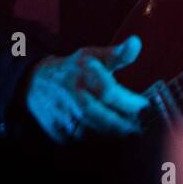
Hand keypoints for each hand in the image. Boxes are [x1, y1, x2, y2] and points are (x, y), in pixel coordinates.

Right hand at [24, 36, 150, 143]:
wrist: (37, 83)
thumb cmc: (74, 68)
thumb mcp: (94, 55)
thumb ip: (118, 54)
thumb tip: (137, 41)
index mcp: (82, 74)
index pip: (108, 92)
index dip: (129, 102)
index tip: (145, 106)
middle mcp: (71, 95)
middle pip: (99, 116)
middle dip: (122, 124)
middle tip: (141, 127)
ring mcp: (62, 115)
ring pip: (91, 132)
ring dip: (112, 135)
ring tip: (130, 133)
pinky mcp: (57, 131)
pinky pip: (81, 142)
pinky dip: (97, 141)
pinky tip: (110, 137)